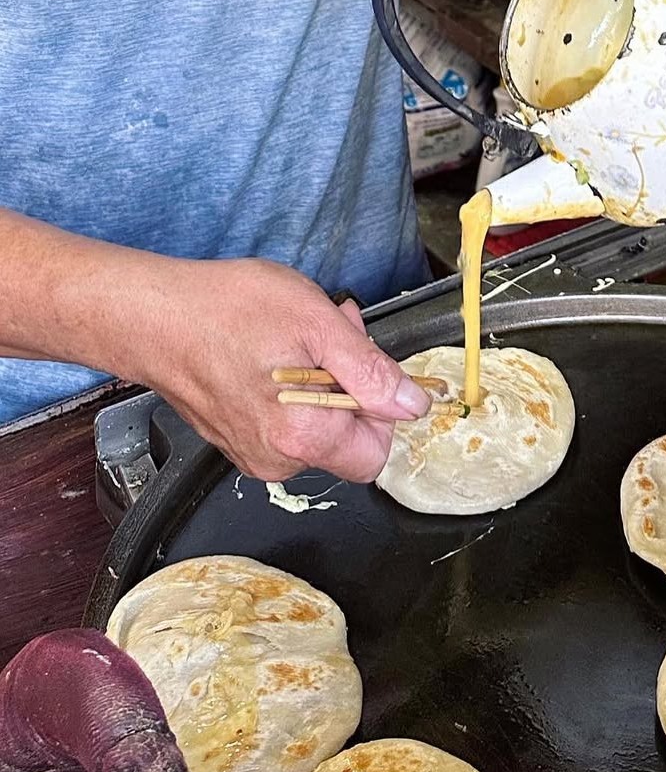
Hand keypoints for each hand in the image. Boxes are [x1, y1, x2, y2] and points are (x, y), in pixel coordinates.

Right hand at [137, 257, 429, 481]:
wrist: (148, 316)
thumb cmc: (222, 311)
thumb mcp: (316, 324)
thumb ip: (371, 371)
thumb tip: (411, 404)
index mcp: (304, 438)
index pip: (376, 455)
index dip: (380, 413)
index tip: (364, 370)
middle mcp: (279, 460)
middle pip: (347, 443)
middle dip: (351, 391)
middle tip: (333, 340)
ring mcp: (253, 454)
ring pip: (318, 431)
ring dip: (323, 387)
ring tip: (297, 342)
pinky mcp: (237, 442)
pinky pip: (286, 427)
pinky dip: (293, 395)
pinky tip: (275, 356)